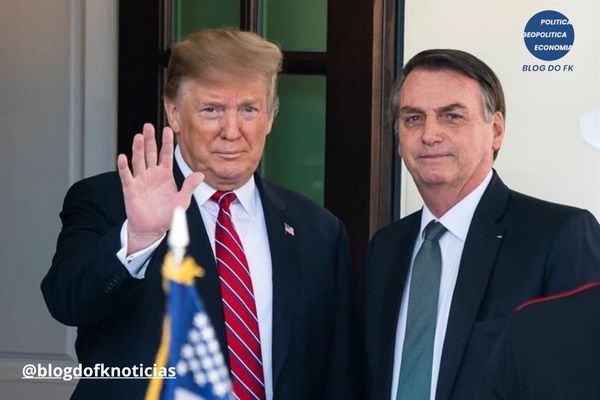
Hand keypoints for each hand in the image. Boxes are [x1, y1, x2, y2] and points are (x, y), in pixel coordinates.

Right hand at [117, 123, 203, 254]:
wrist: (152, 229)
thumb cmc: (167, 215)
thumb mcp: (182, 200)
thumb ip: (189, 186)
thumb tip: (201, 174)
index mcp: (165, 175)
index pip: (166, 154)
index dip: (166, 142)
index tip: (168, 129)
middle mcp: (152, 174)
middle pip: (150, 153)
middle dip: (149, 140)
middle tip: (148, 126)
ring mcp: (140, 180)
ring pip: (138, 160)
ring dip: (138, 149)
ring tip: (138, 136)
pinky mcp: (131, 189)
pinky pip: (126, 176)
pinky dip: (124, 167)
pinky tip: (122, 157)